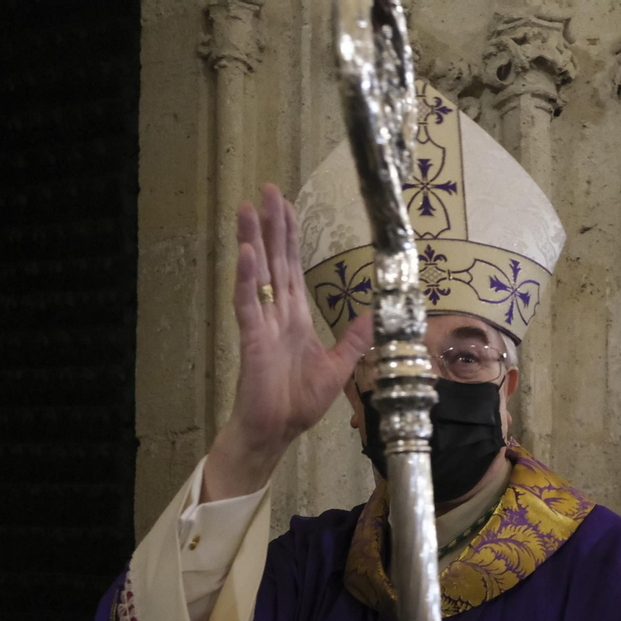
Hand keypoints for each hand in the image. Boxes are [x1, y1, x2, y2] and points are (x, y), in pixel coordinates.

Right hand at [204, 185, 374, 501]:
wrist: (276, 431)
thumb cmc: (298, 403)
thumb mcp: (338, 367)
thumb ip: (353, 340)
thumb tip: (374, 314)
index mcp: (295, 317)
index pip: (292, 268)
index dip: (290, 236)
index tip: (285, 204)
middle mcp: (277, 314)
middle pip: (275, 261)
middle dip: (271, 225)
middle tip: (266, 189)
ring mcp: (262, 324)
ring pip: (256, 274)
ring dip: (252, 241)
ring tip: (247, 209)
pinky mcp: (251, 339)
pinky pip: (248, 304)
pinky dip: (247, 279)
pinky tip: (246, 253)